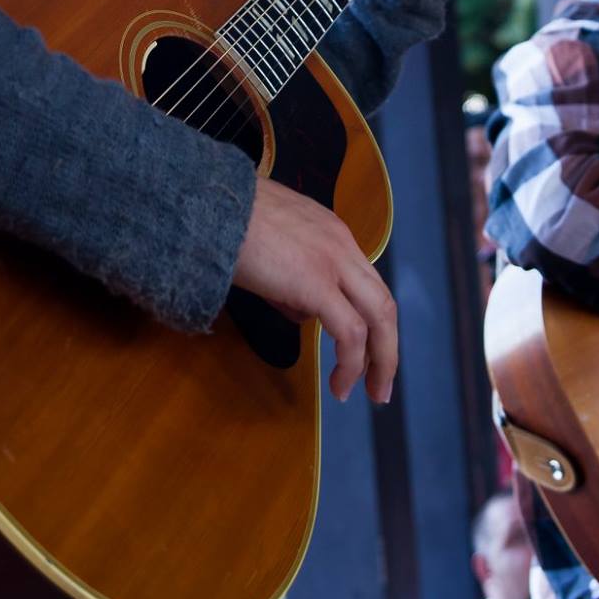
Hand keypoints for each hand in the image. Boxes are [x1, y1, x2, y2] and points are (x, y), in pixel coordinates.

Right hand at [231, 178, 397, 402]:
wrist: (211, 205)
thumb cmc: (226, 220)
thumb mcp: (269, 240)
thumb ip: (289, 272)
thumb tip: (295, 306)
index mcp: (332, 232)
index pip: (365, 282)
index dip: (370, 319)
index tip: (364, 349)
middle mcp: (342, 245)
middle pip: (383, 302)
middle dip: (387, 347)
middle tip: (380, 383)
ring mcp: (333, 263)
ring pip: (378, 318)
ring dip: (378, 361)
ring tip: (369, 393)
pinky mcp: (317, 284)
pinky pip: (349, 333)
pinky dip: (350, 364)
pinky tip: (338, 386)